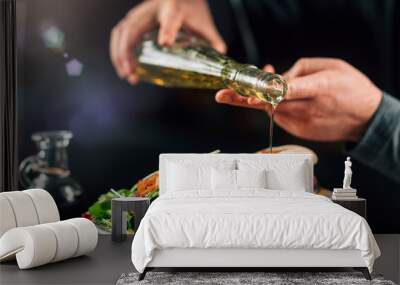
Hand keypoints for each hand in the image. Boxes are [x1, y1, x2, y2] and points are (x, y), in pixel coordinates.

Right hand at [110, 0, 225, 83]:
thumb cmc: (190, 8)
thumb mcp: (204, 23)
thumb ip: (212, 40)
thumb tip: (221, 54)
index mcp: (174, 7)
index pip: (170, 17)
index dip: (167, 30)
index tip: (165, 43)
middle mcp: (152, 8)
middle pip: (134, 27)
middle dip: (128, 51)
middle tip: (132, 73)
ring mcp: (139, 13)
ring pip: (122, 31)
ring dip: (119, 55)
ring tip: (126, 75)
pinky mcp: (133, 19)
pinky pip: (120, 34)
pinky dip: (118, 52)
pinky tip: (124, 68)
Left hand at [215, 58, 382, 141]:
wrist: (366, 119)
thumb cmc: (351, 89)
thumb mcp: (332, 66)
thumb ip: (301, 69)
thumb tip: (278, 77)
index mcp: (318, 88)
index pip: (286, 90)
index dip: (262, 92)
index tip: (241, 94)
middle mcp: (307, 108)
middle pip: (270, 104)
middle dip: (246, 97)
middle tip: (224, 95)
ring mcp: (302, 123)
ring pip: (272, 109)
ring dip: (263, 98)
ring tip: (267, 84)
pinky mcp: (299, 132)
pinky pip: (279, 117)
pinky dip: (275, 106)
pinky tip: (282, 98)